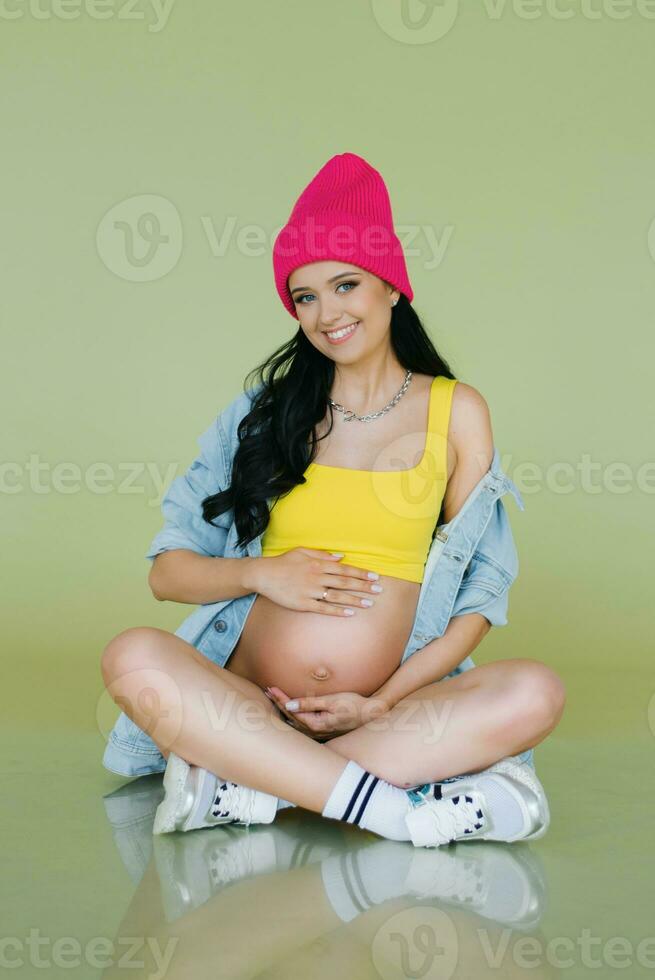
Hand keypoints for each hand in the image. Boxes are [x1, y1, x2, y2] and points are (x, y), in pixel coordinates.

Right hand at [247, 547, 382, 617]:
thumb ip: (323, 554)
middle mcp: (317, 577)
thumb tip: (341, 557)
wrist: (264, 575)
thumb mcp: (303, 552)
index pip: (345, 569)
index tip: (375, 576)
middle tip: (379, 591)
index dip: (361, 573)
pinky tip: (350, 613)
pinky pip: (323, 608)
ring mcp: (310, 591)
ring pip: (337, 596)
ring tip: (369, 604)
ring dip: (355, 600)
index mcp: (318, 564)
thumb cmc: (284, 562)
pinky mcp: (303, 604)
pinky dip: (337, 611)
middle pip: (345, 583)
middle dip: (363, 586)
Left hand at [265, 687, 389, 739]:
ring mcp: (319, 732)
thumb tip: (289, 705)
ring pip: (295, 721)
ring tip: (274, 698)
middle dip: (278, 703)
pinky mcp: (323, 730)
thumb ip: (310, 703)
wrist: (371, 714)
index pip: (292, 710)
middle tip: (267, 691)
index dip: (280, 698)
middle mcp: (315, 731)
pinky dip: (293, 715)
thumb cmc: (353, 705)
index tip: (271, 688)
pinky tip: (289, 710)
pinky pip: (303, 723)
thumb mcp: (332, 701)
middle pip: (291, 717)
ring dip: (284, 709)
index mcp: (315, 724)